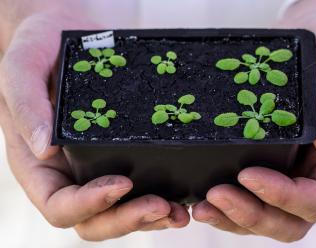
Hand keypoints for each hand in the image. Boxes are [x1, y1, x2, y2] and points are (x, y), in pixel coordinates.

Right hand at [0, 10, 188, 240]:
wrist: (64, 37)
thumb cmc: (38, 49)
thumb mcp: (21, 68)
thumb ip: (26, 105)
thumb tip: (45, 148)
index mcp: (39, 166)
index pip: (59, 205)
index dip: (90, 204)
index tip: (122, 183)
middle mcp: (69, 174)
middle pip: (95, 219)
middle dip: (128, 218)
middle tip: (162, 206)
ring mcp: (96, 168)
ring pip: (120, 211)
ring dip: (150, 217)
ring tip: (180, 211)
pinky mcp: (120, 156)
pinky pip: (139, 187)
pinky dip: (160, 196)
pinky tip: (183, 194)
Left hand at [193, 0, 315, 241]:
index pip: (315, 199)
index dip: (282, 196)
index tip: (248, 174)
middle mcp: (314, 173)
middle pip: (287, 220)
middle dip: (250, 214)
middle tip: (214, 195)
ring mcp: (289, 171)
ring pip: (265, 214)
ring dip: (232, 217)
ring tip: (200, 205)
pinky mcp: (267, 162)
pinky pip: (249, 195)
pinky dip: (225, 204)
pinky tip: (200, 196)